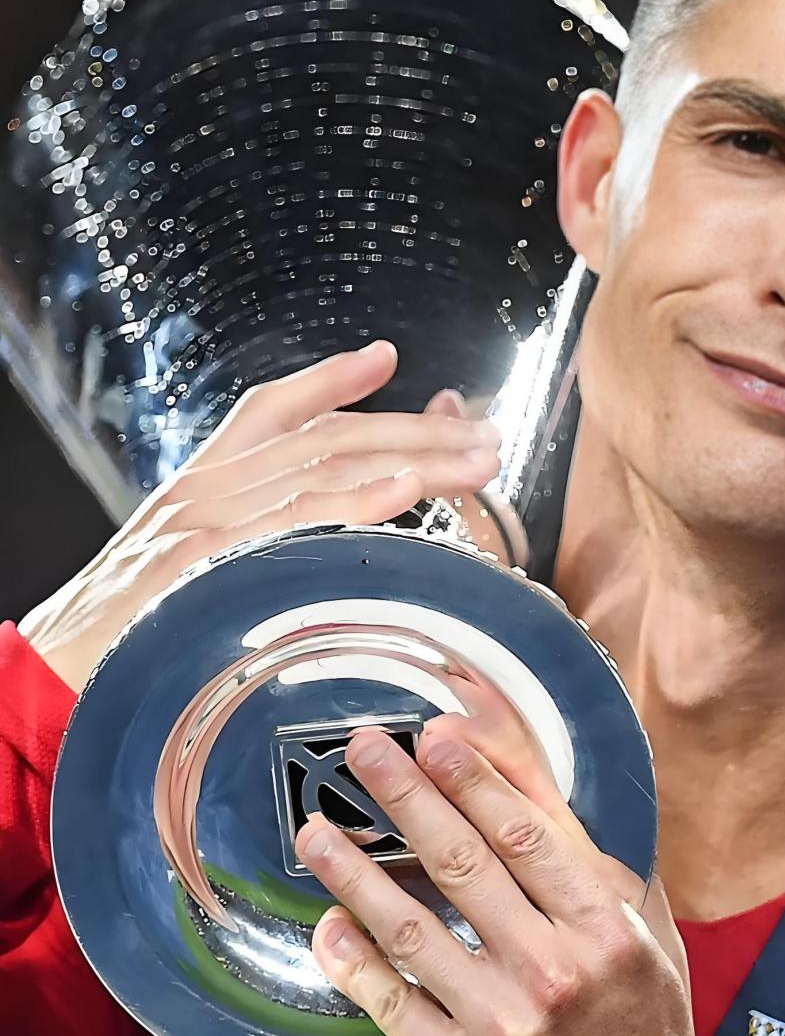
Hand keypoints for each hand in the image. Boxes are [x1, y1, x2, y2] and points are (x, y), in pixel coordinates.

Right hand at [18, 342, 500, 691]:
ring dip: (413, 460)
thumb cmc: (121, 639)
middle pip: (325, 436)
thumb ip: (236, 546)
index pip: (270, 410)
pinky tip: (407, 493)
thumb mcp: (172, 572)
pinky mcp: (210, 561)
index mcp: (198, 485)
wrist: (47, 677)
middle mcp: (206, 487)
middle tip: (485, 434)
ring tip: (480, 461)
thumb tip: (305, 548)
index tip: (388, 359)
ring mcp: (207, 520)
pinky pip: (297, 520)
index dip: (332, 381)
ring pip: (325, 466)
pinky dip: (357, 501)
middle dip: (413, 431)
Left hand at [294, 720, 700, 1035]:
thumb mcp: (638, 931)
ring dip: (356, 872)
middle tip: (363, 748)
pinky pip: (391, 1004)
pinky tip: (327, 924)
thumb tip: (519, 774)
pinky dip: (353, 960)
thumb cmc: (637, 1028)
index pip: (529, 833)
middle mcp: (556, 970)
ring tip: (316, 831)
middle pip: (464, 863)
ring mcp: (504, 1025)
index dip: (474, 776)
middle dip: (406, 795)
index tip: (432, 733)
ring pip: (413, 929)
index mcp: (604, 928)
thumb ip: (582, 855)